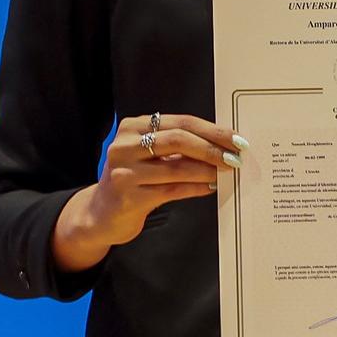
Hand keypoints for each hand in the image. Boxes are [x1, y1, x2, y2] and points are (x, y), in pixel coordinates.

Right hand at [79, 113, 244, 250]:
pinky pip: (172, 190)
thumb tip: (221, 144)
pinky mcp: (129, 197)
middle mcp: (124, 146)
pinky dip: (196, 187)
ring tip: (227, 173)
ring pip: (177, 167)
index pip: (180, 122)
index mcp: (132, 127)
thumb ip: (177, 146)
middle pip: (178, 139)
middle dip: (213, 148)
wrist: (100, 214)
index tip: (236, 139)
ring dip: (208, 170)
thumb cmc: (133, 179)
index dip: (212, 130)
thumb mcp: (149, 155)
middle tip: (236, 157)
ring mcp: (124, 172)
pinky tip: (210, 187)